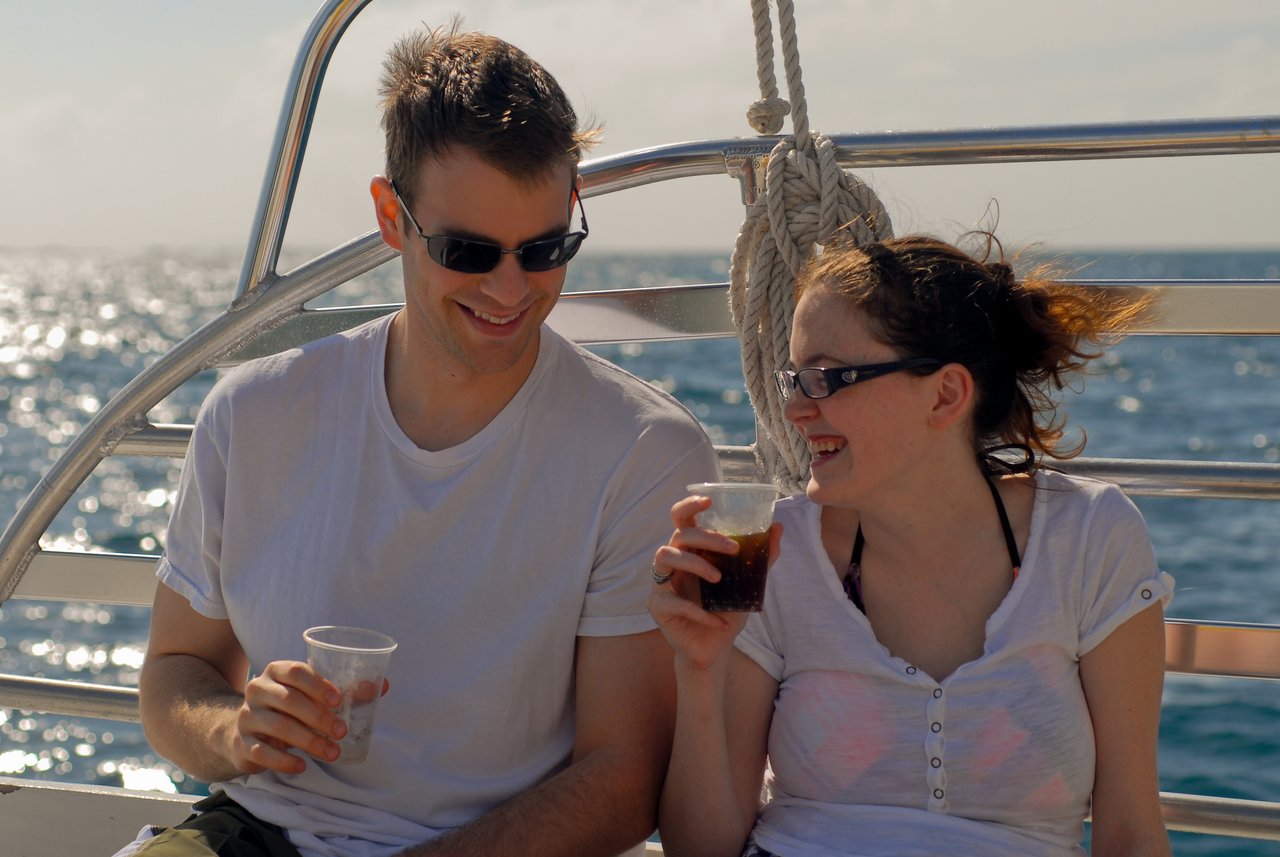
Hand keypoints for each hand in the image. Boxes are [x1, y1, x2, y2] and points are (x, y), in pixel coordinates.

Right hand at [226, 661, 385, 774]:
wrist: (243, 731)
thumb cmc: (288, 708)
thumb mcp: (310, 696)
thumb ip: (345, 691)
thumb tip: (383, 686)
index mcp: (276, 671)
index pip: (296, 671)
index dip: (318, 685)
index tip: (339, 700)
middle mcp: (257, 689)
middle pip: (289, 700)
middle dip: (319, 717)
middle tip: (342, 732)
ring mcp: (247, 716)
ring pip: (278, 727)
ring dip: (309, 742)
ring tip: (333, 753)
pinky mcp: (241, 743)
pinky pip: (262, 752)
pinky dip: (284, 761)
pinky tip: (302, 766)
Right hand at [646, 495, 780, 671]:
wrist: (715, 648)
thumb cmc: (727, 610)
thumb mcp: (748, 583)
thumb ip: (761, 558)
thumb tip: (778, 528)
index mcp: (691, 550)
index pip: (682, 519)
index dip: (689, 505)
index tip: (709, 501)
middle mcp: (673, 561)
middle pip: (679, 534)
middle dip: (706, 537)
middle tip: (733, 549)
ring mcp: (661, 582)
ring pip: (665, 556)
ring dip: (694, 563)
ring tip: (719, 580)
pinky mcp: (657, 606)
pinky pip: (672, 601)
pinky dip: (698, 612)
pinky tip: (718, 622)